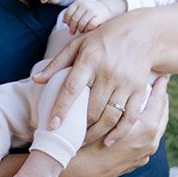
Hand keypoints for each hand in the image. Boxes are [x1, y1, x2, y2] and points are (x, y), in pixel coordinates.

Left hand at [33, 11, 155, 145]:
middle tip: (69, 139)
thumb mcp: (78, 44)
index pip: (72, 88)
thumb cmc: (103, 39)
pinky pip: (130, 117)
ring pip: (110, 116)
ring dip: (96, 133)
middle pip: (92, 109)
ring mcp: (125, 83)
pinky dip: (119, 132)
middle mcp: (107, 73)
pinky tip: (109, 142)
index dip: (62, 108)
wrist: (141, 34)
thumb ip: (57, 64)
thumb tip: (36, 80)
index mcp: (89, 60)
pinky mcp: (139, 90)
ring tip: (84, 141)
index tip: (53, 125)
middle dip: (80, 128)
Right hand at [58, 75, 168, 176]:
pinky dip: (146, 128)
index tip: (162, 77)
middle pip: (161, 115)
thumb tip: (127, 81)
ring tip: (149, 102)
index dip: (160, 87)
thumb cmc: (86, 140)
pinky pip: (147, 141)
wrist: (77, 171)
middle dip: (161, 100)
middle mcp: (150, 141)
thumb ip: (118, 99)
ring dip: (154, 114)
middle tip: (160, 86)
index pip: (159, 102)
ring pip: (156, 129)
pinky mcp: (136, 162)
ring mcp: (144, 154)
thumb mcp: (103, 114)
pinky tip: (137, 121)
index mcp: (146, 128)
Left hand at [62, 0, 110, 33]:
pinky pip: (91, 25)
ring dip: (80, 29)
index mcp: (78, 3)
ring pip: (82, 23)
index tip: (68, 25)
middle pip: (75, 19)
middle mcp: (85, 5)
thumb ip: (71, 13)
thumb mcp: (79, 9)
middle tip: (72, 32)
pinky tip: (88, 30)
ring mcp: (93, 11)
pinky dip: (88, 29)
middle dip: (72, 27)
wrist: (105, 8)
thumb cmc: (88, 11)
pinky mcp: (99, 17)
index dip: (67, 21)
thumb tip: (64, 21)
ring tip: (81, 31)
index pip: (68, 12)